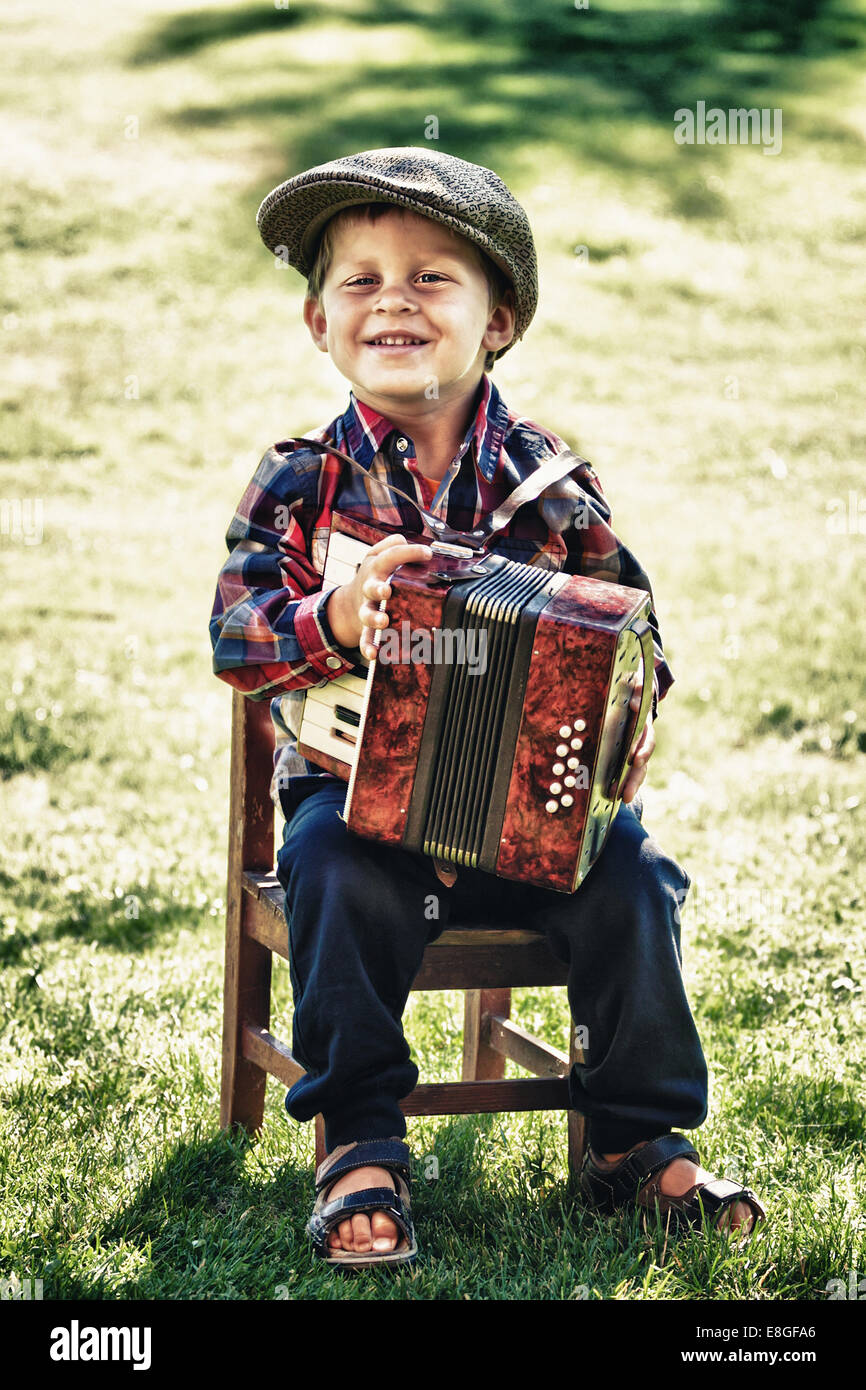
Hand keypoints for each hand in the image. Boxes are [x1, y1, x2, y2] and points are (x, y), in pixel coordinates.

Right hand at [325, 533, 432, 660]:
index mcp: (375, 567)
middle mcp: (369, 588)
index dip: (409, 553)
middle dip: (378, 588)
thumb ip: (392, 546)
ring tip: (383, 622)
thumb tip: (411, 541)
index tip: (427, 553)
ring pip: (368, 614)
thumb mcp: (377, 555)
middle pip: (372, 587)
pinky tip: (373, 655)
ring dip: (374, 618)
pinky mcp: (366, 628)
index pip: (391, 556)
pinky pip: (365, 639)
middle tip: (387, 590)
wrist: (349, 604)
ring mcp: (367, 609)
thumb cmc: (372, 577)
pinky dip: (367, 646)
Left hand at [620, 681, 654, 804]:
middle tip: (625, 794)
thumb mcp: (633, 681)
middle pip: (641, 762)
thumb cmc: (629, 686)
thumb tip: (636, 701)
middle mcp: (642, 737)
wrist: (631, 690)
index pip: (646, 738)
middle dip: (634, 779)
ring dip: (630, 786)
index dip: (642, 750)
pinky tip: (615, 796)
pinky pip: (627, 771)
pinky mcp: (627, 754)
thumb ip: (636, 687)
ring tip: (621, 800)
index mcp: (643, 722)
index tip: (634, 761)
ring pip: (637, 770)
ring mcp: (636, 747)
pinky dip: (623, 783)